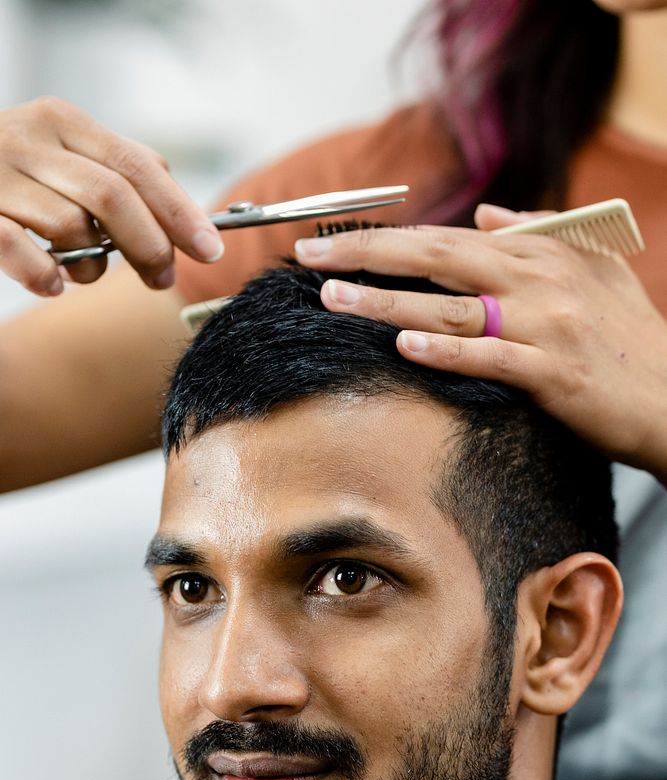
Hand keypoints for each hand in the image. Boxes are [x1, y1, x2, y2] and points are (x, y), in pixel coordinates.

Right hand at [0, 97, 222, 295]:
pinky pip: (20, 250)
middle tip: (160, 278)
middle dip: (149, 245)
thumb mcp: (65, 157)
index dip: (180, 212)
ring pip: (71, 227)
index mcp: (62, 123)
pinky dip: (46, 275)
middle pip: (113, 197)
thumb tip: (183, 203)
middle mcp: (27, 139)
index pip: (137, 166)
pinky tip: (54, 284)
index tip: (210, 249)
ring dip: (91, 264)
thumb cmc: (14, 176)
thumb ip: (118, 170)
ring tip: (82, 271)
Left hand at [294, 212, 666, 483]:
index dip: (385, 238)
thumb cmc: (628, 333)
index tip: (332, 242)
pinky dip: (447, 351)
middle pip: (437, 259)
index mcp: (540, 254)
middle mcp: (539, 282)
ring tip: (334, 300)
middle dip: (368, 255)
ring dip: (387, 303)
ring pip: (452, 309)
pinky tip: (404, 345)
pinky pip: (492, 358)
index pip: (445, 238)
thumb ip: (536, 235)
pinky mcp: (555, 374)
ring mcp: (547, 327)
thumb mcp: (591, 268)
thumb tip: (481, 218)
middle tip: (311, 258)